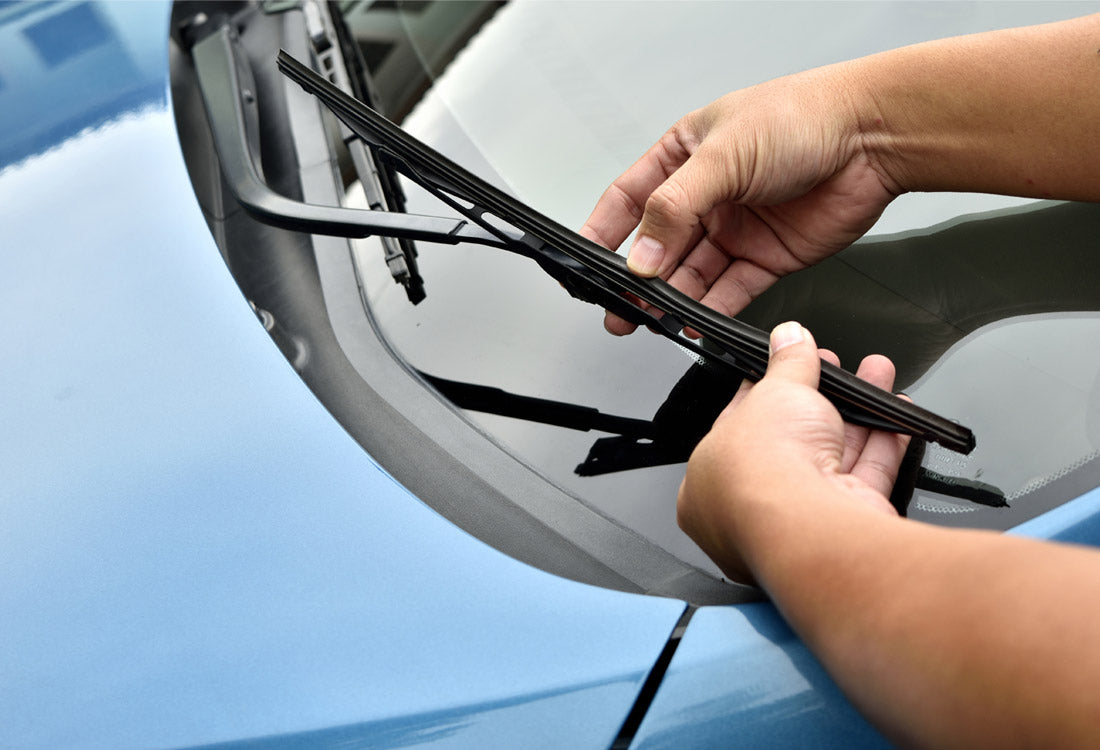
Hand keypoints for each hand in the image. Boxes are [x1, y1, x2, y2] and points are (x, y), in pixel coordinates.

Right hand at [580, 67, 899, 334]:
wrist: (873, 138)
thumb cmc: (804, 117)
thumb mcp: (722, 156)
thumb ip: (675, 209)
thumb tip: (642, 256)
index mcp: (685, 155)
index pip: (630, 199)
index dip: (604, 232)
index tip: (584, 262)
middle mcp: (707, 194)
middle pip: (659, 245)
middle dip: (637, 279)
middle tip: (618, 307)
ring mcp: (735, 227)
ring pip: (691, 274)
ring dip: (670, 299)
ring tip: (651, 320)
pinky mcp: (765, 256)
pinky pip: (729, 290)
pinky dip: (710, 310)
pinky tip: (694, 322)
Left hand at [676, 322, 909, 584]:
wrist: (810, 528)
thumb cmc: (763, 472)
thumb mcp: (772, 393)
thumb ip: (787, 363)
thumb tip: (788, 336)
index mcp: (707, 482)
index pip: (737, 428)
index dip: (766, 392)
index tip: (790, 368)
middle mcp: (751, 508)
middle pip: (792, 442)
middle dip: (821, 397)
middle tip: (835, 367)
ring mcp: (799, 520)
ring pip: (832, 456)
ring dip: (859, 412)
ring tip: (875, 372)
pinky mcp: (843, 526)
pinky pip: (865, 478)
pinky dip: (884, 444)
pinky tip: (897, 414)